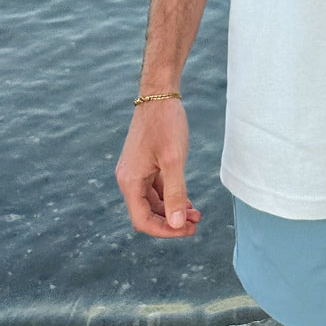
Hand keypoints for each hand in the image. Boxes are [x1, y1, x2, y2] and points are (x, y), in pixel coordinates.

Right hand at [115, 98, 201, 237]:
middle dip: (172, 221)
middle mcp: (128, 179)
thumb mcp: (174, 160)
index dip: (165, 231)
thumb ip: (175, 193)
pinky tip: (188, 200)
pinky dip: (170, 196)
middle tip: (196, 225)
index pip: (143, 220)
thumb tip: (178, 224)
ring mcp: (135, 171)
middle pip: (147, 213)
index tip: (187, 230)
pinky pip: (155, 188)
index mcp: (130, 181)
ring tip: (197, 214)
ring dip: (173, 210)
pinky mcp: (144, 164)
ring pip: (153, 202)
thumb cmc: (166, 123)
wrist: (159, 94)